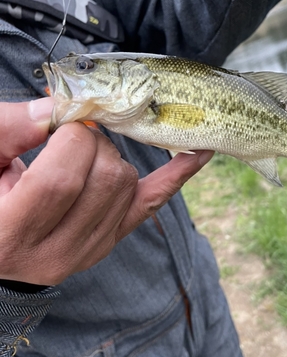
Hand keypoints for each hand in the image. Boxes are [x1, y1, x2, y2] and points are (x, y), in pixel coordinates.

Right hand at [0, 99, 212, 285]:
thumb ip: (9, 130)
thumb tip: (59, 105)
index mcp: (12, 232)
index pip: (61, 179)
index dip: (68, 140)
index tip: (61, 124)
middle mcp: (55, 251)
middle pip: (105, 179)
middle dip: (94, 142)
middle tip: (73, 137)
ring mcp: (88, 250)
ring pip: (128, 186)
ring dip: (113, 155)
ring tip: (86, 154)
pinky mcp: (108, 242)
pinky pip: (150, 206)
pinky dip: (174, 177)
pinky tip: (198, 153)